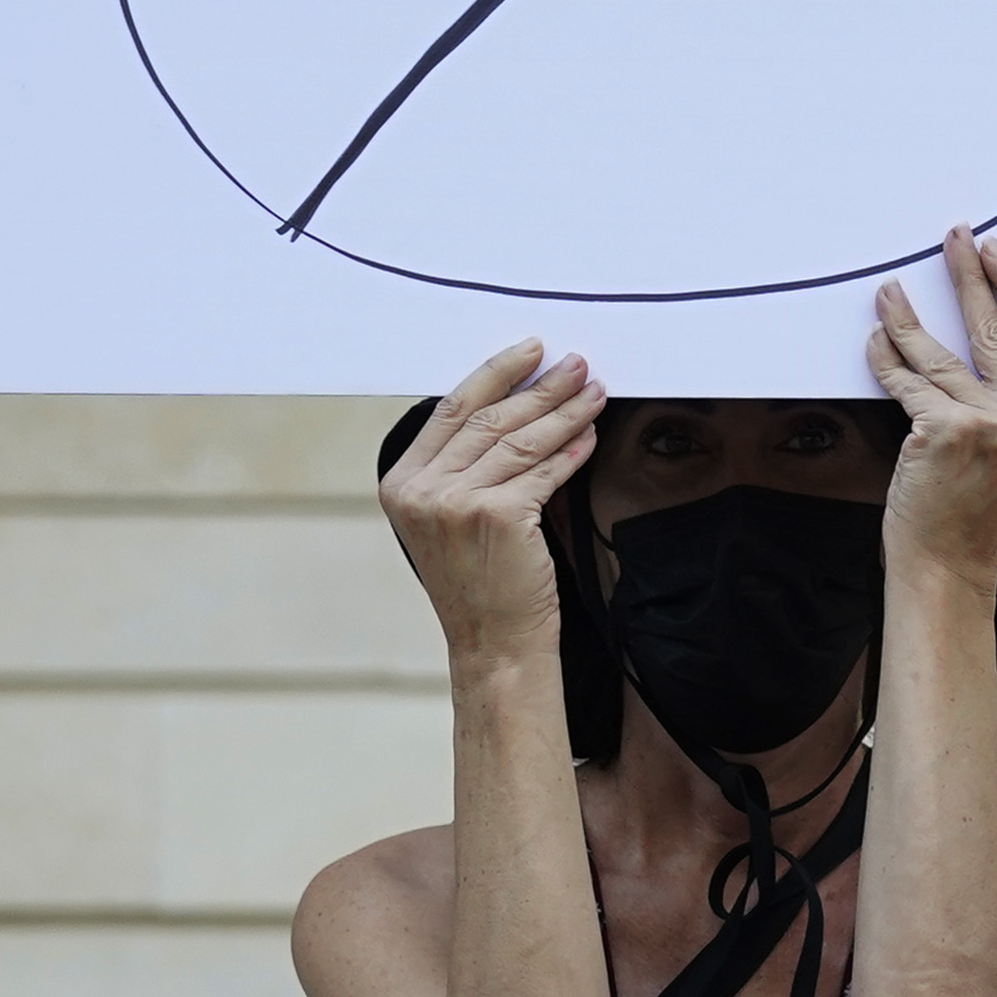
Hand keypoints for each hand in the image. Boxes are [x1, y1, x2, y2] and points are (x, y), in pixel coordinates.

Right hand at [380, 338, 599, 664]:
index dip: (495, 373)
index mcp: (402, 483)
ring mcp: (456, 502)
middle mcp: (421, 490)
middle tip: (576, 365)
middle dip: (539, 387)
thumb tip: (518, 402)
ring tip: (594, 393)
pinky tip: (590, 436)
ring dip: (563, 412)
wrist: (494, 644)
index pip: (452, 410)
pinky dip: (571, 451)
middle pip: (489, 418)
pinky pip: (543, 471)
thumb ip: (465, 466)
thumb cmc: (481, 583)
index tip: (531, 351)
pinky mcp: (497, 516)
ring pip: (519, 440)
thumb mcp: (452, 518)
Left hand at [870, 230, 996, 595]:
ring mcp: (992, 423)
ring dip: (908, 316)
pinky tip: (875, 340)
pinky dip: (886, 358)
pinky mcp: (946, 430)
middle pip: (995, 327)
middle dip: (969, 276)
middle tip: (954, 240)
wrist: (948, 562)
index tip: (994, 253)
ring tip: (890, 291)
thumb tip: (978, 334)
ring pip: (940, 353)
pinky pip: (907, 379)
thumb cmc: (972, 507)